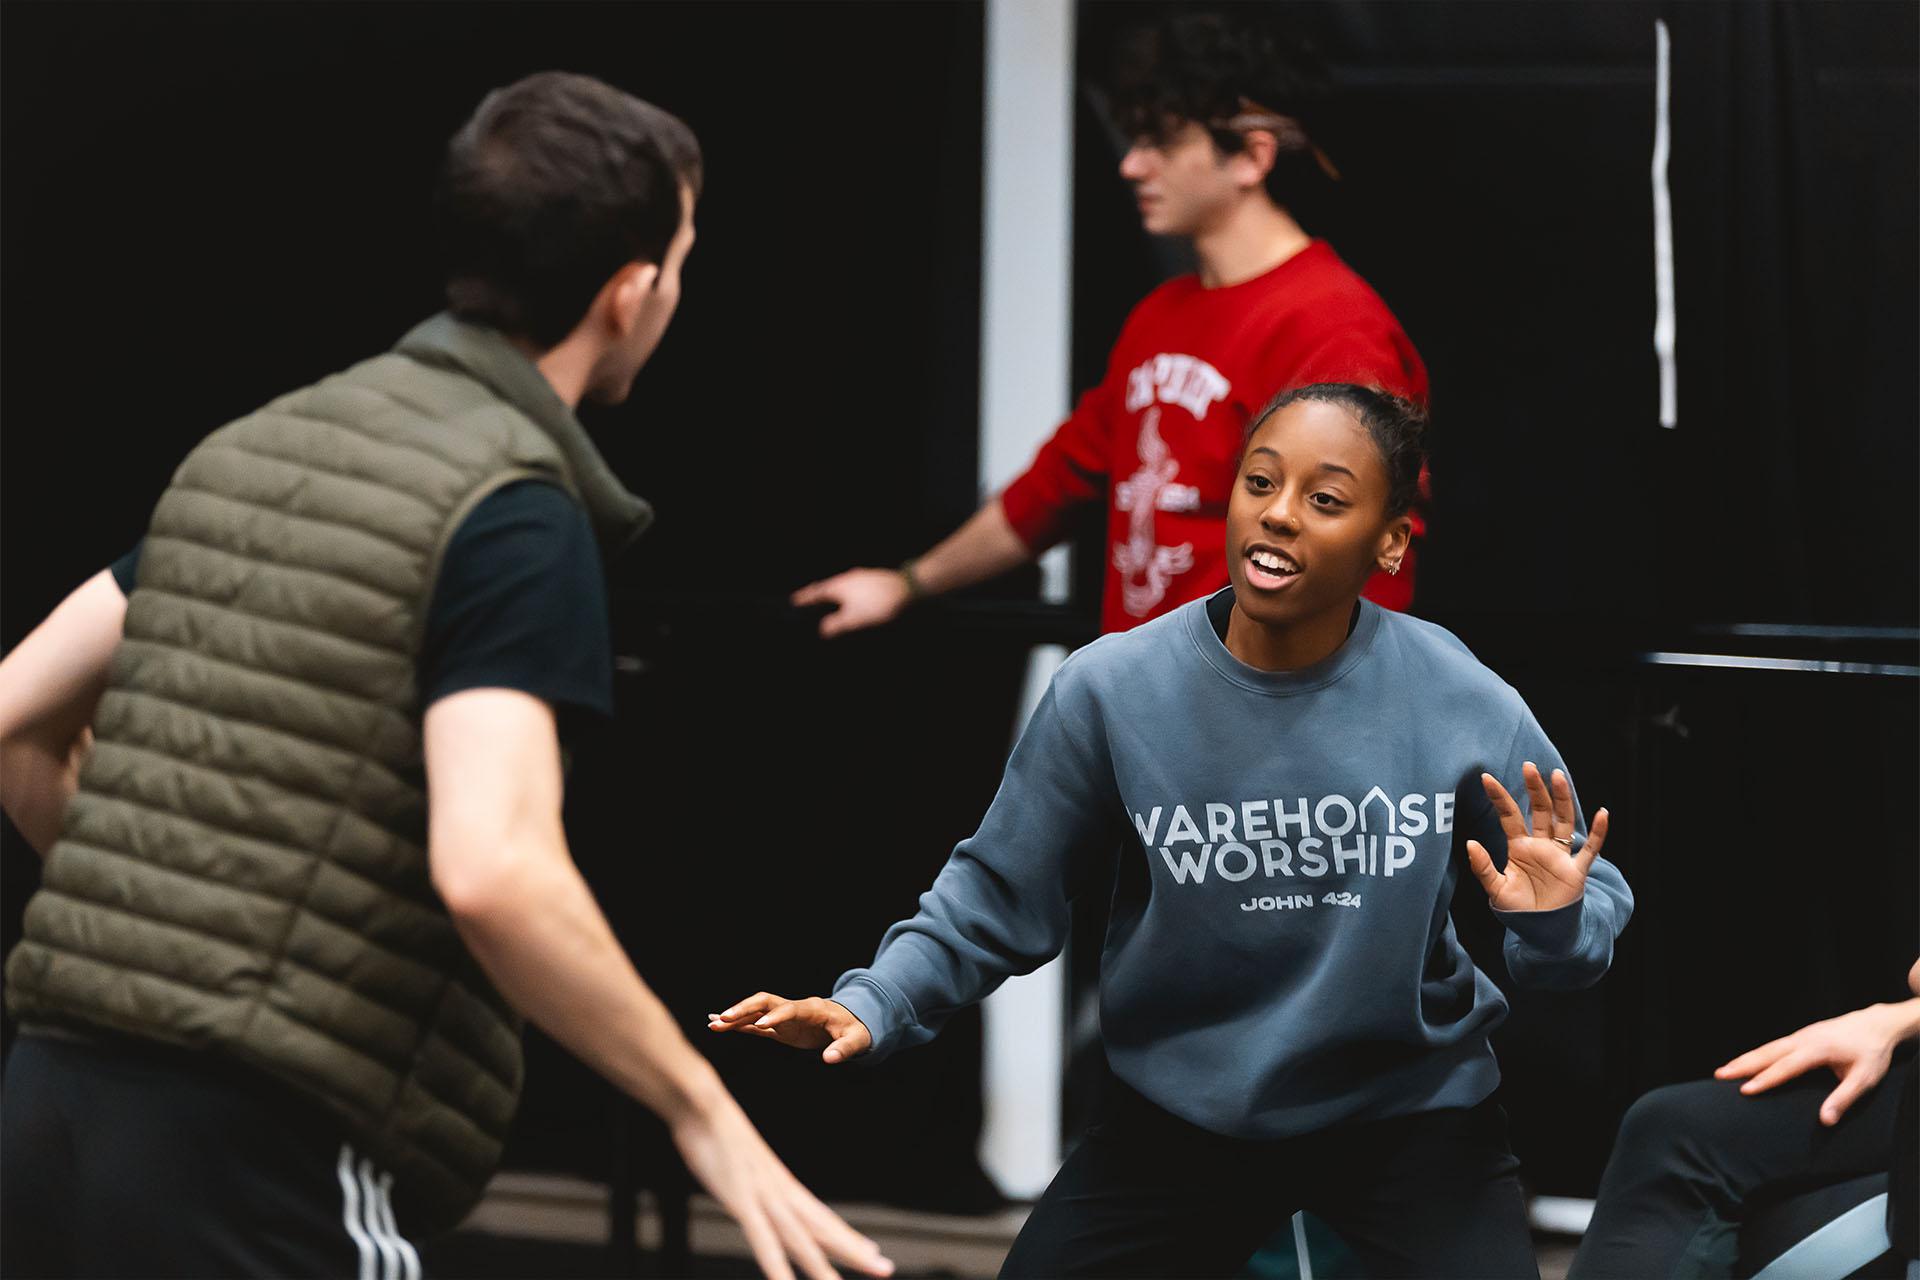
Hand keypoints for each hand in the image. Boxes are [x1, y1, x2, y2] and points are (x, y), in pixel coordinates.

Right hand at [670, 1088, 893, 1279]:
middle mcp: (782, 1191)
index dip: (847, 1236)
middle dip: (854, 1251)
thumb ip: (754, 1181)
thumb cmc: (717, 1131)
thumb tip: (756, 1191)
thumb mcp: (742, 1161)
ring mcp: (764, 1197)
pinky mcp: (743, 1200)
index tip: (871, 1251)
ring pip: (801, 1240)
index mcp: (783, 1183)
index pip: (822, 1216)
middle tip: (885, 1269)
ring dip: (822, 1267)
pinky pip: (762, 1241)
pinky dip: (776, 1267)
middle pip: (823, 1229)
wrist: (703, 1103)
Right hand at [709, 993, 872, 1064]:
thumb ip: (844, 1048)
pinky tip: (719, 1026)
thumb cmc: (855, 1029)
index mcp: (812, 1009)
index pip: (790, 1009)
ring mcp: (784, 1017)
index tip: (761, 1026)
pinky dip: (738, 1026)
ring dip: (735, 1016)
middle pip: (765, 1001)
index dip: (776, 1016)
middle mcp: (793, 1008)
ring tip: (712, 1022)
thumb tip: (829, 1059)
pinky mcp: (779, 1027)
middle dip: (744, 1008)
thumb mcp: (857, 1039)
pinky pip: (755, 1024)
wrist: (850, 1021)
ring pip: (755, 1011)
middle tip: (724, 1018)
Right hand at [790, 569, 910, 637]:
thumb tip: (823, 629)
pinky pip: (854, 587)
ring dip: (834, 595)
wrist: (909, 589)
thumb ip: (835, 625)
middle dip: (818, 595)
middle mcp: (847, 577)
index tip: (794, 601)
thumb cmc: (879, 604)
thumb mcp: (854, 619)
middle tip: (809, 601)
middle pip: (827, 587)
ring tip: (830, 604)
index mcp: (838, 586)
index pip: (815, 592)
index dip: (804, 598)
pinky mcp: (874, 579)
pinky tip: (855, 602)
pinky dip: (848, 595)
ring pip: (842, 586)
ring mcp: (862, 576)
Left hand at [1465, 762, 1609, 912]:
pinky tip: (1603, 813)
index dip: (1500, 798)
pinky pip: (1590, 849)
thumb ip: (1483, 867)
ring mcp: (1560, 856)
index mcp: (1519, 847)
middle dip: (1535, 789)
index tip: (1486, 778)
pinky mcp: (1576, 871)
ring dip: (1562, 799)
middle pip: (1540, 811)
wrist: (1540, 932)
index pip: (1510, 815)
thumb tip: (1469, 843)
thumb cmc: (1517, 910)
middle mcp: (1541, 846)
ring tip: (1557, 776)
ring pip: (1563, 821)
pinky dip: (1597, 832)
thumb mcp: (1495, 889)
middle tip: (1528, 766)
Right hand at [1715, 1000, 1919, 1124]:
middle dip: (1742, 1064)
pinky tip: (1747, 1062)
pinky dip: (1756, 1054)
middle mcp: (1803, 1039)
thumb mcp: (1865, 1079)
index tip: (1744, 1090)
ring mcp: (1800, 1035)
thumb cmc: (1873, 1053)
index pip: (1785, 1067)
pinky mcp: (1801, 1035)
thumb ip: (1843, 1098)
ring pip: (1767, 1047)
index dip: (1764, 1079)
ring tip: (1724, 1069)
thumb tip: (1824, 1121)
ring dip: (1745, 1058)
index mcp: (1816, 1049)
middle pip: (1767, 1053)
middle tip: (1719, 1075)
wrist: (1877, 1024)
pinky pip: (1773, 1045)